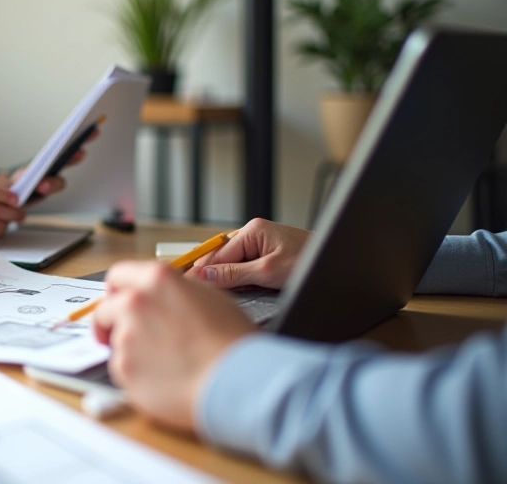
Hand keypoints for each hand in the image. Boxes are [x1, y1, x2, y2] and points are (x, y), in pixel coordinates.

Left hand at [93, 261, 256, 433]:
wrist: (235, 379)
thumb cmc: (230, 340)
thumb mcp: (208, 296)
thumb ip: (173, 291)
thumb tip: (159, 296)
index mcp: (156, 279)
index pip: (118, 275)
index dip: (117, 290)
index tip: (117, 300)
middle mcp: (135, 302)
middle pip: (105, 309)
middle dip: (113, 322)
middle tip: (131, 336)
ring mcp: (125, 336)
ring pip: (116, 342)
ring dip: (131, 350)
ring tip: (166, 362)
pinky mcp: (123, 368)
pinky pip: (122, 370)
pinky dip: (136, 374)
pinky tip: (163, 378)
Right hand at [187, 218, 310, 289]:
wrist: (338, 264)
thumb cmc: (311, 262)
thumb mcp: (268, 272)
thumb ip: (234, 274)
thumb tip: (206, 275)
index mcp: (252, 231)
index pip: (217, 254)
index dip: (202, 272)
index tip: (188, 287)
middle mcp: (254, 234)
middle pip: (222, 258)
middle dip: (214, 276)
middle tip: (201, 296)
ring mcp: (261, 244)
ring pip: (232, 264)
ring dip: (229, 280)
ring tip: (221, 296)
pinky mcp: (268, 255)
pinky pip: (245, 267)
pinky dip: (242, 280)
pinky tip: (241, 291)